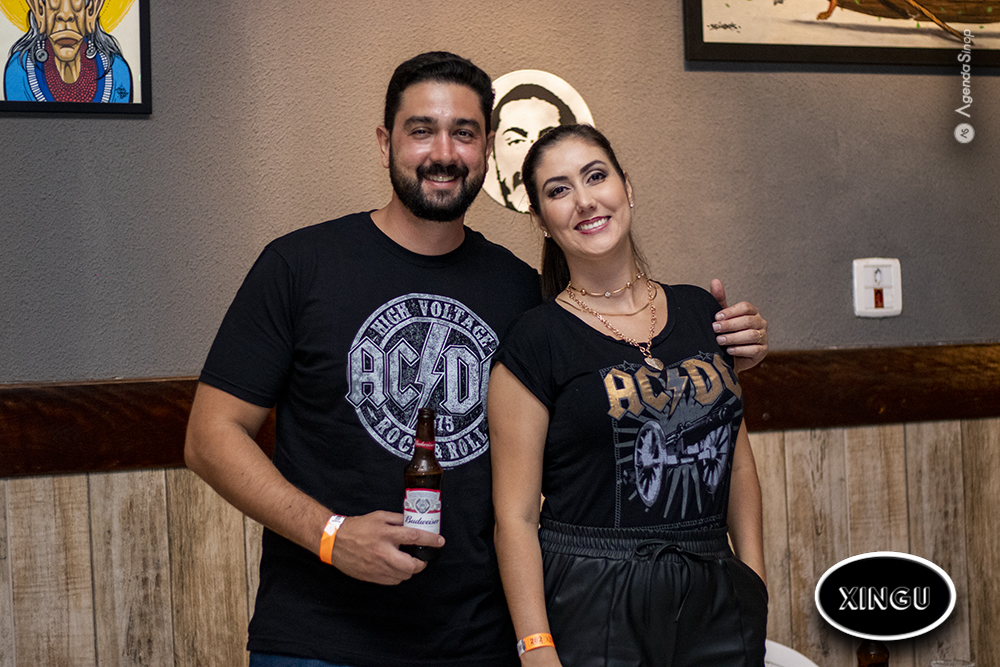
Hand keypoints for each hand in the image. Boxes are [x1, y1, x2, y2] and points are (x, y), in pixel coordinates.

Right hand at [329, 510, 444, 584]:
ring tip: (407, 561)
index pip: (414, 537)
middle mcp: (383, 552)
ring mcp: (377, 566)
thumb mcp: (379, 517)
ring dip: (409, 570)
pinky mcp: (372, 576)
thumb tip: (414, 522)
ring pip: (403, 575)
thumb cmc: (357, 527)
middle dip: (421, 563)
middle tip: (422, 559)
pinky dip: (398, 576)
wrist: (334, 541)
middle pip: (411, 565)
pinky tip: (395, 567)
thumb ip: (398, 520)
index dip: (430, 540)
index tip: (440, 541)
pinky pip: (393, 581)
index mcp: (386, 534)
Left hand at [710, 279, 767, 373]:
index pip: (745, 307)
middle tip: (715, 329)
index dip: (731, 311)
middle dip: (729, 325)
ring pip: (751, 335)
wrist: (727, 356)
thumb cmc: (726, 333)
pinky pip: (754, 349)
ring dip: (733, 338)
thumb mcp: (721, 317)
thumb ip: (718, 299)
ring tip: (720, 340)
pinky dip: (740, 350)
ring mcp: (763, 337)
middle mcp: (760, 323)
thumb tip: (715, 281)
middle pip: (747, 321)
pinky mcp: (763, 351)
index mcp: (751, 312)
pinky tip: (729, 350)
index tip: (716, 316)